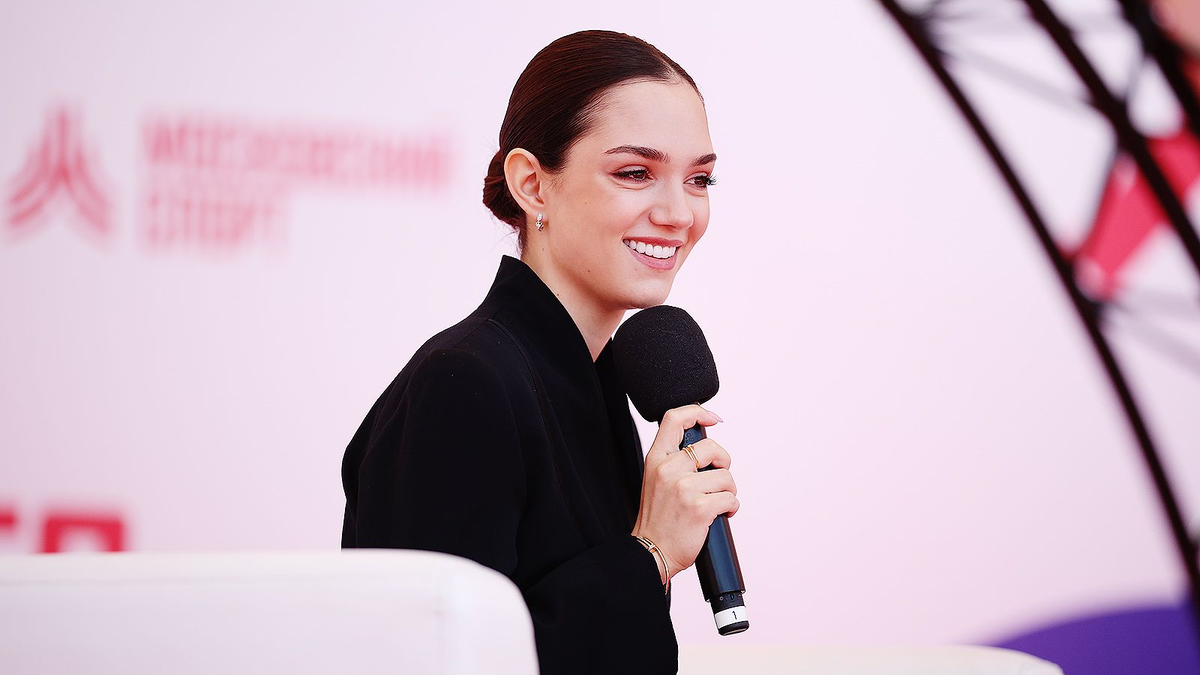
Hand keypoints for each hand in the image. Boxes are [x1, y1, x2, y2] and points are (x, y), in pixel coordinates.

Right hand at [631, 404, 737, 582]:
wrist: (651, 552)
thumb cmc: (659, 519)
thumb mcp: (656, 480)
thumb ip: (675, 461)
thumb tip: (707, 449)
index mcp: (656, 459)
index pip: (674, 419)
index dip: (698, 412)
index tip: (713, 419)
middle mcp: (667, 469)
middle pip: (712, 447)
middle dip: (724, 463)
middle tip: (719, 480)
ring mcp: (683, 487)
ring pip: (726, 477)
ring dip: (728, 492)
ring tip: (715, 504)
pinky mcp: (698, 507)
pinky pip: (730, 498)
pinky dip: (731, 508)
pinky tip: (719, 516)